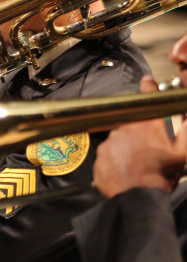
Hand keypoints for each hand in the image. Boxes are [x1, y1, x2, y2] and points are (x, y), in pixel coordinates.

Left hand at [93, 75, 186, 197]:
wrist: (137, 197)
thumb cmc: (160, 176)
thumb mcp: (181, 154)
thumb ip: (185, 132)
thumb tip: (186, 118)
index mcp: (146, 125)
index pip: (148, 98)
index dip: (149, 87)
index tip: (147, 80)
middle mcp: (125, 128)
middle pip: (132, 122)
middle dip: (139, 132)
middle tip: (146, 149)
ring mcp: (109, 140)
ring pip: (119, 138)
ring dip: (126, 146)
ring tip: (136, 162)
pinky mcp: (99, 154)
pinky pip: (108, 152)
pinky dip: (115, 158)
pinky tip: (124, 168)